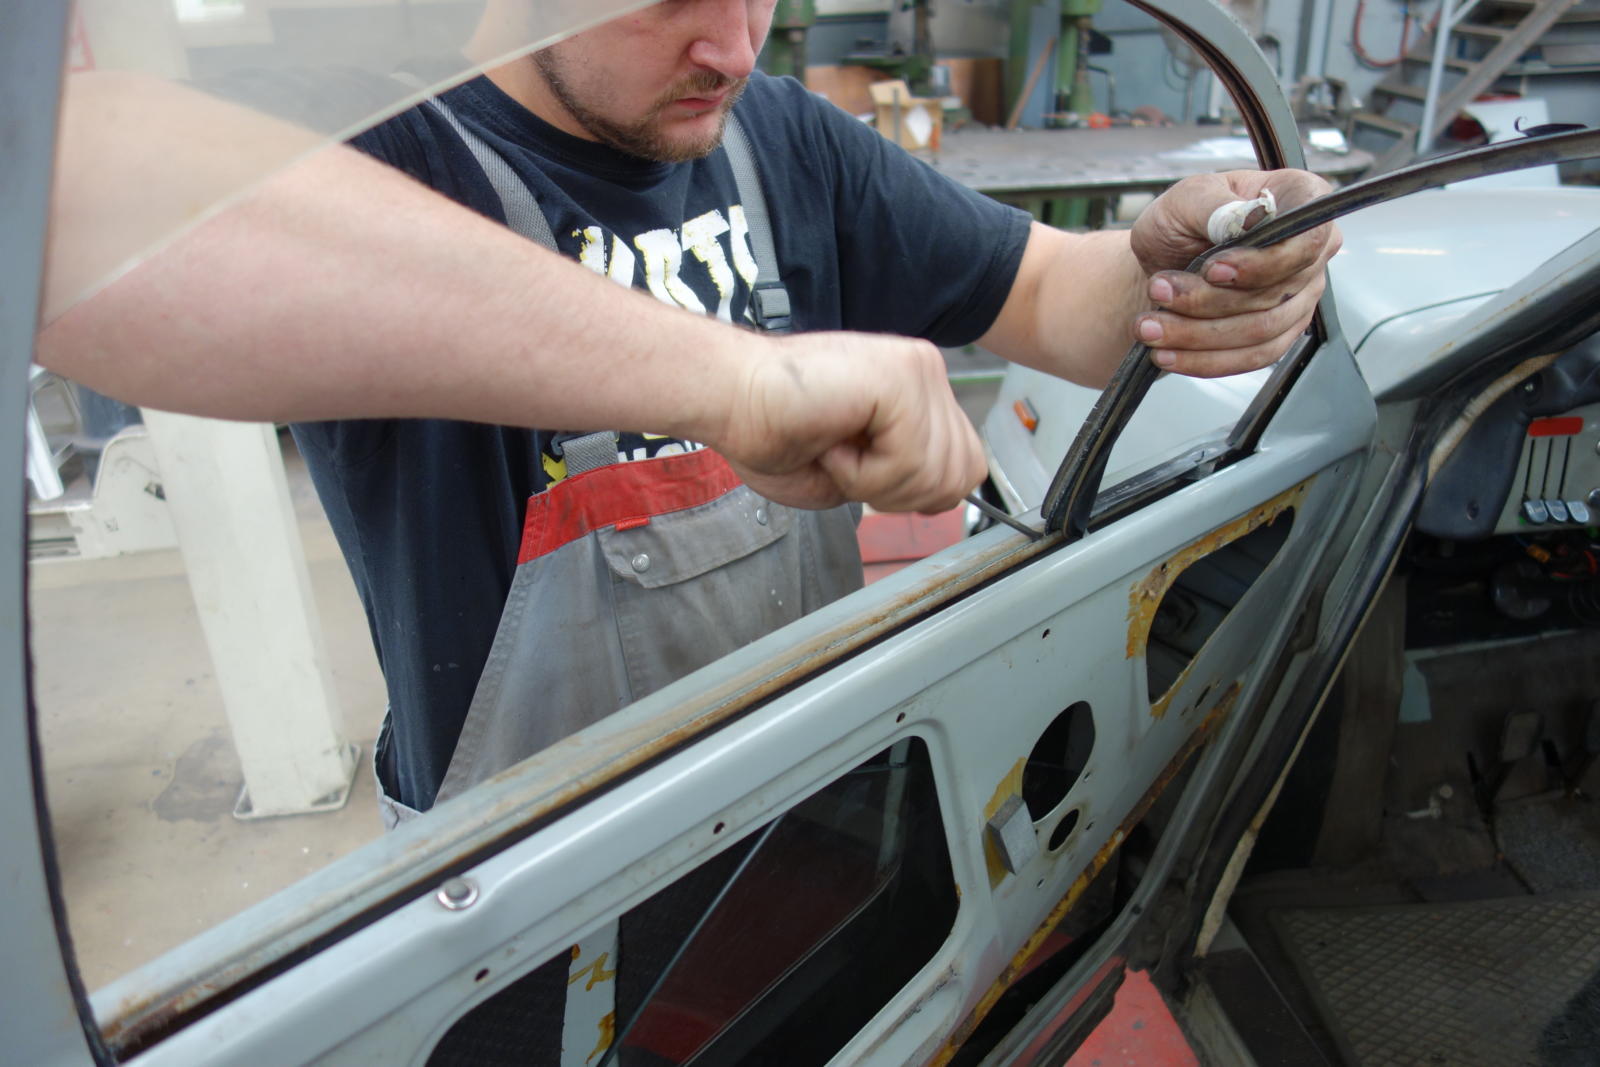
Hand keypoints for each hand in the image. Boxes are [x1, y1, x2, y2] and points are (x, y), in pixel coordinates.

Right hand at [714, 332, 985, 513]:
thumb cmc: (773, 432)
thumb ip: (912, 478)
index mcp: (919, 389)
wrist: (727, 400)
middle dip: (899, 494)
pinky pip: (909, 462)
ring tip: (834, 451)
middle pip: (961, 474)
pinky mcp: (900, 379)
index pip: (967, 463)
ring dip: (876, 484)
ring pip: (938, 474)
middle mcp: (925, 371)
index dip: (920, 492)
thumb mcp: (861, 475)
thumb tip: (951, 494)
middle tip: (844, 464)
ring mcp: (916, 370)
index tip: (863, 475)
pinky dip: (861, 474)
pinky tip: (830, 445)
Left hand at [1129, 169, 1341, 377]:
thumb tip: (1246, 219)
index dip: (1262, 262)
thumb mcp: (1184, 199)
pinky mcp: (1279, 335)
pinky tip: (1167, 353)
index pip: (1308, 240)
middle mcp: (1310, 252)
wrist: (1161, 264)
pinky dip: (1205, 360)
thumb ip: (1214, 204)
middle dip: (1208, 300)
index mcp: (1298, 200)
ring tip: (1149, 326)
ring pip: (1259, 330)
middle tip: (1158, 292)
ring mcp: (1299, 297)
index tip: (1212, 269)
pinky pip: (1251, 358)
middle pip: (1276, 292)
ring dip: (1197, 334)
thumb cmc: (1180, 223)